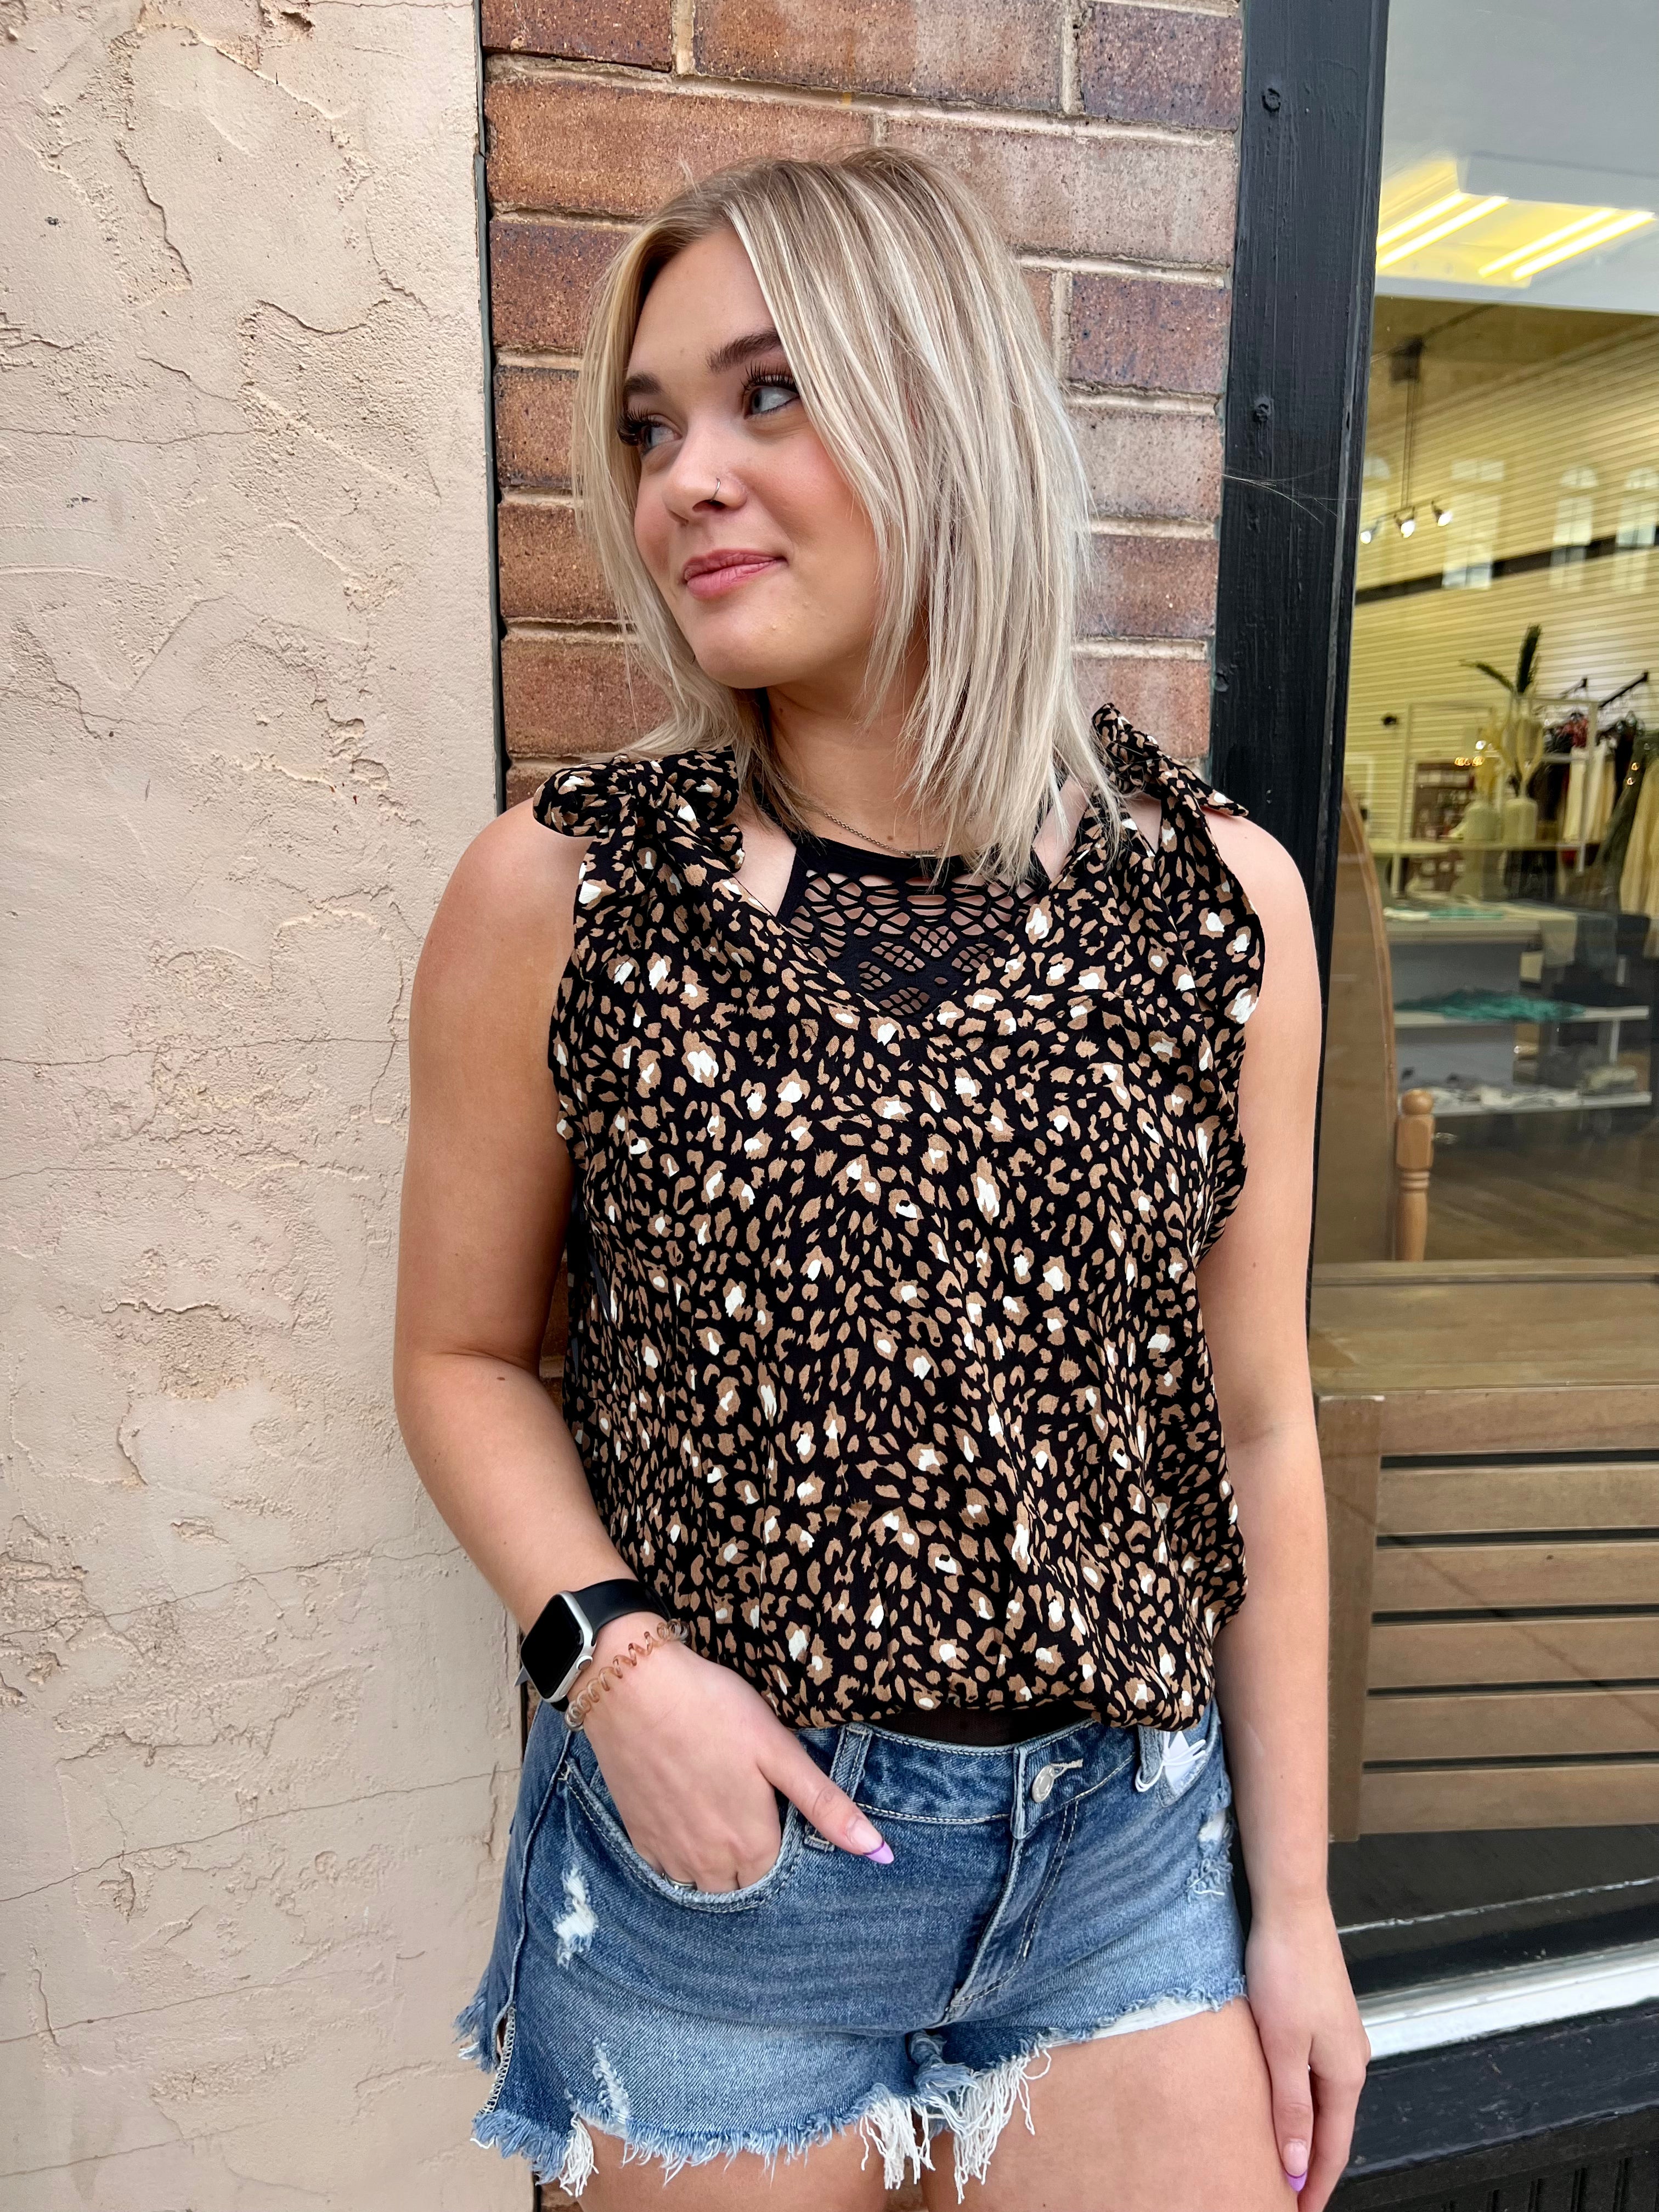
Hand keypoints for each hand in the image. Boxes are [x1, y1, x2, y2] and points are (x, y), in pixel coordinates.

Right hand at [576, 1619, 890, 1889]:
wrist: (632, 1686)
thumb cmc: (713, 1709)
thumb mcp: (778, 1751)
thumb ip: (826, 1806)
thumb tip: (881, 1854)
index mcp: (751, 1845)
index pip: (780, 1876)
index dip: (786, 1846)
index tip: (782, 1816)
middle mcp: (708, 1864)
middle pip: (742, 1885)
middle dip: (754, 1861)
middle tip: (754, 1813)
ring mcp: (669, 1853)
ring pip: (704, 1884)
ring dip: (718, 1864)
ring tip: (723, 1816)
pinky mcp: (638, 1837)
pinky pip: (669, 1869)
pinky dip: (683, 1854)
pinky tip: (688, 1816)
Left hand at [1245, 1897, 1369, 2207]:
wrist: (1291, 1906)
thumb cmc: (1285, 1967)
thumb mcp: (1282, 2046)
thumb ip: (1291, 2108)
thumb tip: (1297, 2165)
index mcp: (1345, 2073)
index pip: (1333, 2149)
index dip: (1315, 2186)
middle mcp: (1350, 2058)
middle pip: (1332, 2128)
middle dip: (1312, 2166)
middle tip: (1286, 2195)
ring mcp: (1339, 2037)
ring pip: (1324, 2101)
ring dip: (1306, 2133)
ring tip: (1282, 2159)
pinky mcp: (1323, 2017)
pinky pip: (1316, 2075)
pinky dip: (1302, 2101)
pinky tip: (1283, 2103)